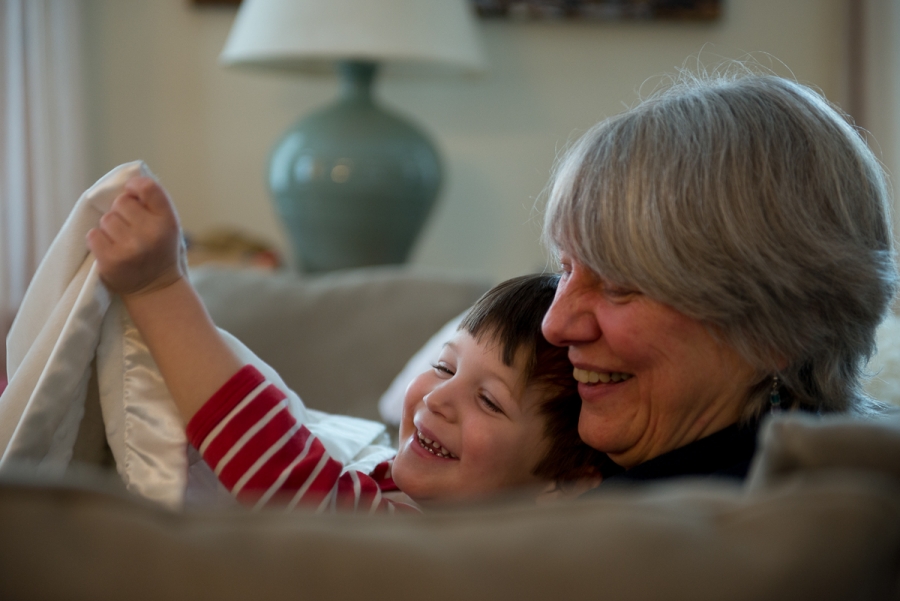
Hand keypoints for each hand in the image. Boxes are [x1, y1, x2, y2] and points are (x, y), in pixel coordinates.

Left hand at [87, 176, 184, 296]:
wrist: (155, 289)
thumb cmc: (158, 250)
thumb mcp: (167, 226)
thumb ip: (152, 204)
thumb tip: (127, 182)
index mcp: (167, 221)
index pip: (147, 187)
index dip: (134, 186)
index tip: (132, 193)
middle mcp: (150, 233)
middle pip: (121, 202)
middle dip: (122, 212)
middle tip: (130, 228)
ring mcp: (130, 248)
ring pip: (106, 219)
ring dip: (110, 228)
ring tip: (122, 241)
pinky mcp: (111, 261)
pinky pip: (93, 235)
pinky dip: (98, 241)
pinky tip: (111, 249)